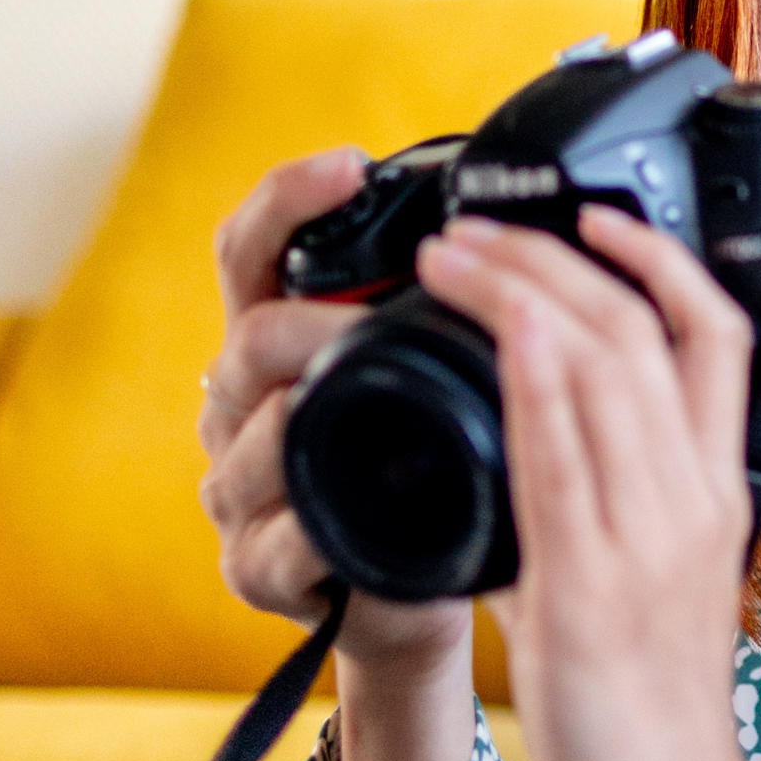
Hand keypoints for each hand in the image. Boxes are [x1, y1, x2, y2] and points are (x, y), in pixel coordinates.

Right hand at [200, 147, 475, 760]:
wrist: (422, 596)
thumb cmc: (435, 475)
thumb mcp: (436, 375)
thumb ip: (444, 312)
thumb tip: (519, 232)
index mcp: (286, 341)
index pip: (256, 247)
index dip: (290, 198)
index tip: (350, 163)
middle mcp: (244, 403)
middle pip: (248, 333)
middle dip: (318, 322)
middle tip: (382, 321)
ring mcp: (241, 487)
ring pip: (250, 437)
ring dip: (307, 420)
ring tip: (360, 401)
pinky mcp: (256, 567)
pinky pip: (273, 544)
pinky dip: (311, 535)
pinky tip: (345, 530)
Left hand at [417, 205, 760, 760]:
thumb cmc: (650, 722)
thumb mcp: (638, 588)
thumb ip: (594, 511)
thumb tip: (510, 447)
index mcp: (712, 497)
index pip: (715, 339)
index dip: (662, 259)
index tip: (598, 214)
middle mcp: (692, 502)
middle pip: (650, 329)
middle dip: (558, 255)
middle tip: (475, 224)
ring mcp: (648, 542)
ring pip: (606, 369)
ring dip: (523, 290)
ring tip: (449, 254)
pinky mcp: (593, 594)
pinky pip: (566, 457)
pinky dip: (534, 375)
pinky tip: (498, 330)